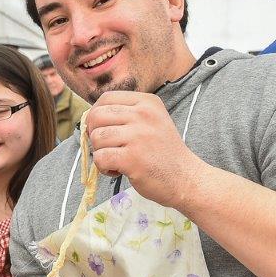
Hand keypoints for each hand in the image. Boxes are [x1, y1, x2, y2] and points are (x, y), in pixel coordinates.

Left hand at [85, 91, 206, 209]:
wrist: (186, 178)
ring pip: (96, 138)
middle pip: (96, 116)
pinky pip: (100, 158)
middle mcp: (143, 115)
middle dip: (95, 135)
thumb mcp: (150, 121)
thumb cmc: (162, 152)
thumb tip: (89, 118)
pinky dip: (103, 168)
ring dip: (100, 153)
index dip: (96, 116)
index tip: (105, 131)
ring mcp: (139, 136)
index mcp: (147, 102)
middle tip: (108, 147)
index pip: (105, 98)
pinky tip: (118, 171)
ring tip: (117, 160)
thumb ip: (125, 115)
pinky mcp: (133, 158)